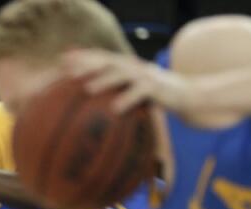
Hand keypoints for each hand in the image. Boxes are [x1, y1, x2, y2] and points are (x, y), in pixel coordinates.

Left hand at [62, 49, 195, 113]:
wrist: (189, 96)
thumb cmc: (156, 99)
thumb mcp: (135, 93)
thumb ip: (117, 93)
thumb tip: (92, 107)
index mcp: (126, 67)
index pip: (101, 57)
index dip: (82, 56)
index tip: (61, 60)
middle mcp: (134, 67)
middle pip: (108, 61)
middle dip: (88, 64)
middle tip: (68, 72)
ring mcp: (146, 75)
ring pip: (122, 74)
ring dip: (104, 80)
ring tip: (87, 89)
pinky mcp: (157, 88)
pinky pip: (140, 92)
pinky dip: (127, 99)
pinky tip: (114, 109)